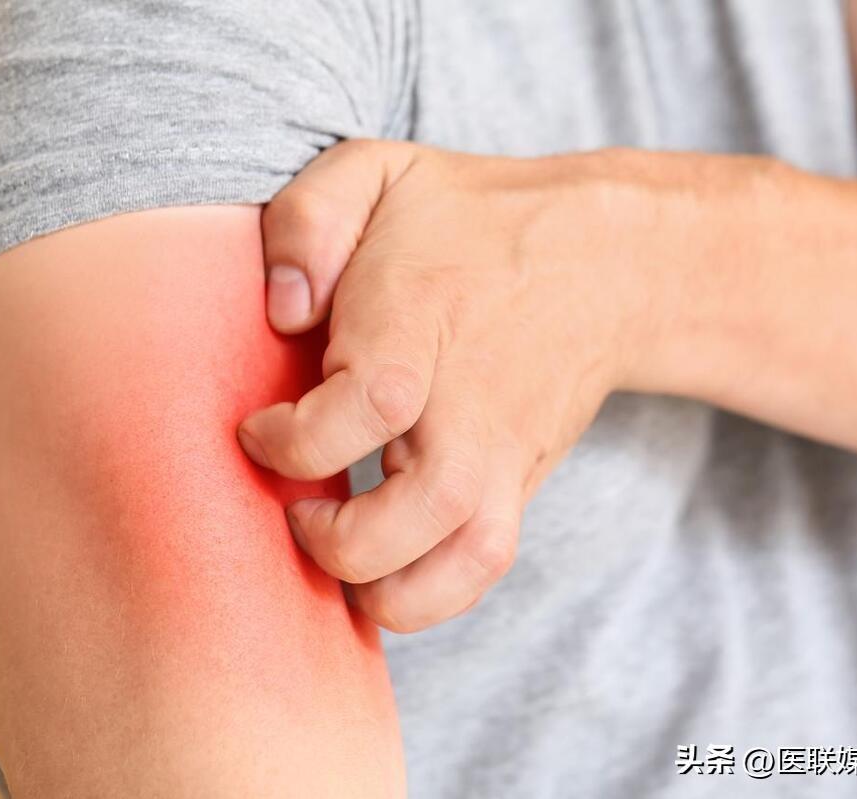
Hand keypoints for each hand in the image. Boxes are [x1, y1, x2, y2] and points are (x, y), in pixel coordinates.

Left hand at [239, 140, 691, 631]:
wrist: (599, 260)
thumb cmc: (466, 219)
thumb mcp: (373, 173)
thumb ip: (307, 220)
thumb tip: (283, 309)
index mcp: (419, 330)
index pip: (356, 414)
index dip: (287, 441)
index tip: (258, 429)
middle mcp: (467, 410)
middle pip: (409, 519)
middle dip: (328, 538)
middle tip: (293, 503)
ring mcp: (502, 458)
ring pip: (455, 569)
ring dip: (379, 590)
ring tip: (335, 548)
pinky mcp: (519, 486)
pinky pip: (478, 573)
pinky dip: (425, 598)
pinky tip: (378, 568)